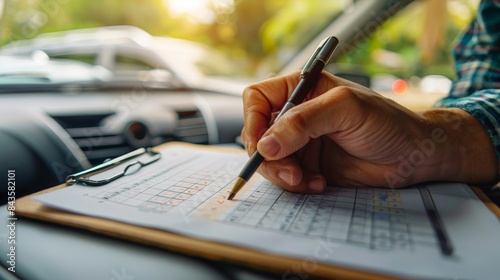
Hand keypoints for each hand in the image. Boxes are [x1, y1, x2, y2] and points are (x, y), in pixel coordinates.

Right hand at [240, 71, 497, 192]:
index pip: (257, 99)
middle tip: (289, 172)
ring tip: (306, 180)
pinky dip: (296, 185)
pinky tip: (319, 184)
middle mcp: (297, 116)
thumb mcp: (346, 110)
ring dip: (282, 174)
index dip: (252, 120)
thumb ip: (304, 121)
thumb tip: (267, 143)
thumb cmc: (388, 122)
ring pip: (269, 160)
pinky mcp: (309, 166)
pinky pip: (286, 178)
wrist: (413, 156)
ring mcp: (301, 142)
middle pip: (258, 134)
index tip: (263, 144)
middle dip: (268, 157)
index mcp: (301, 90)